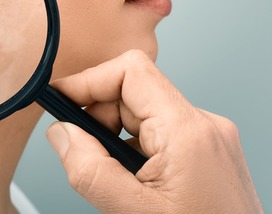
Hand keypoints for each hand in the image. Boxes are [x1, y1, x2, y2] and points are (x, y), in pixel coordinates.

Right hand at [46, 50, 262, 212]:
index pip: (131, 71)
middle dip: (98, 118)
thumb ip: (90, 170)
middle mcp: (206, 126)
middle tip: (81, 155)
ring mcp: (211, 140)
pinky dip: (136, 153)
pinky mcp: (211, 155)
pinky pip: (162, 136)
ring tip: (115, 182)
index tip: (59, 100)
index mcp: (188, 132)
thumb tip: (61, 133)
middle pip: (135, 93)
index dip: (89, 81)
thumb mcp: (133, 212)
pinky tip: (136, 186)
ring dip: (115, 139)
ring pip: (146, 116)